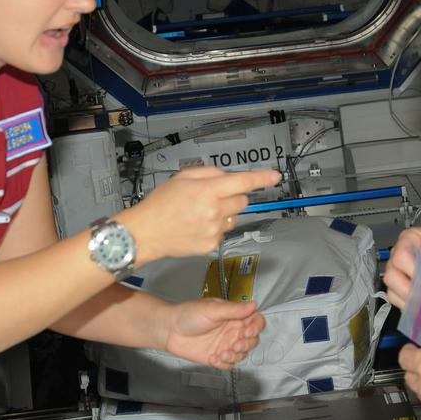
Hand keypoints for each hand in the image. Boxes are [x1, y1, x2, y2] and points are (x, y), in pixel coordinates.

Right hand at [121, 167, 280, 262]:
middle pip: (242, 201)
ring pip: (234, 218)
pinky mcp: (211, 245)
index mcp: (207, 191)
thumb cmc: (160, 204)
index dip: (261, 178)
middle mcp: (214, 211)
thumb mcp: (182, 178)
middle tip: (213, 197)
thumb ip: (208, 173)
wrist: (145, 233)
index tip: (275, 176)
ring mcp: (214, 230)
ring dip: (224, 214)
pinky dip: (215, 229)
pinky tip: (197, 227)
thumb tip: (227, 176)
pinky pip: (223, 233)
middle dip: (234, 197)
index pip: (242, 182)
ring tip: (200, 214)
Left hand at [163, 299, 265, 369]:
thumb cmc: (187, 314)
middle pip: (253, 340)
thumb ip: (233, 310)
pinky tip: (213, 357)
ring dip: (235, 355)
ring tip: (222, 353)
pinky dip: (224, 363)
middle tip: (235, 344)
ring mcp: (225, 344)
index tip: (247, 331)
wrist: (169, 330)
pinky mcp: (217, 357)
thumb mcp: (211, 309)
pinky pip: (229, 364)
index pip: (256, 321)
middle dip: (247, 344)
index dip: (256, 327)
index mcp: (234, 316)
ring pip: (242, 354)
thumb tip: (253, 305)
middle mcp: (232, 331)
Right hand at [383, 227, 420, 309]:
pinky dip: (410, 306)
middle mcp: (402, 255)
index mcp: (410, 240)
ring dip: (410, 300)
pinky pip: (399, 300)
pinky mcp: (405, 287)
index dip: (412, 271)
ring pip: (392, 290)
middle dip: (409, 289)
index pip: (400, 257)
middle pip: (391, 276)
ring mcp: (402, 272)